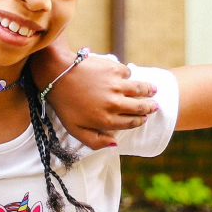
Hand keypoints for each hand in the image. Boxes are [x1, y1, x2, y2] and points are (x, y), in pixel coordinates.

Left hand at [27, 44, 157, 147]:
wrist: (57, 74)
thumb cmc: (64, 103)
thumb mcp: (75, 129)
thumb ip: (95, 141)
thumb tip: (115, 142)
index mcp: (107, 120)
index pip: (132, 122)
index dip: (140, 120)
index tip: (143, 118)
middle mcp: (115, 104)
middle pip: (141, 107)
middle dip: (149, 107)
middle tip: (154, 105)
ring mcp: (117, 85)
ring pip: (140, 89)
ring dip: (148, 90)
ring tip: (152, 90)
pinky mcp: (114, 69)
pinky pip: (128, 73)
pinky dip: (128, 75)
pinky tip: (126, 77)